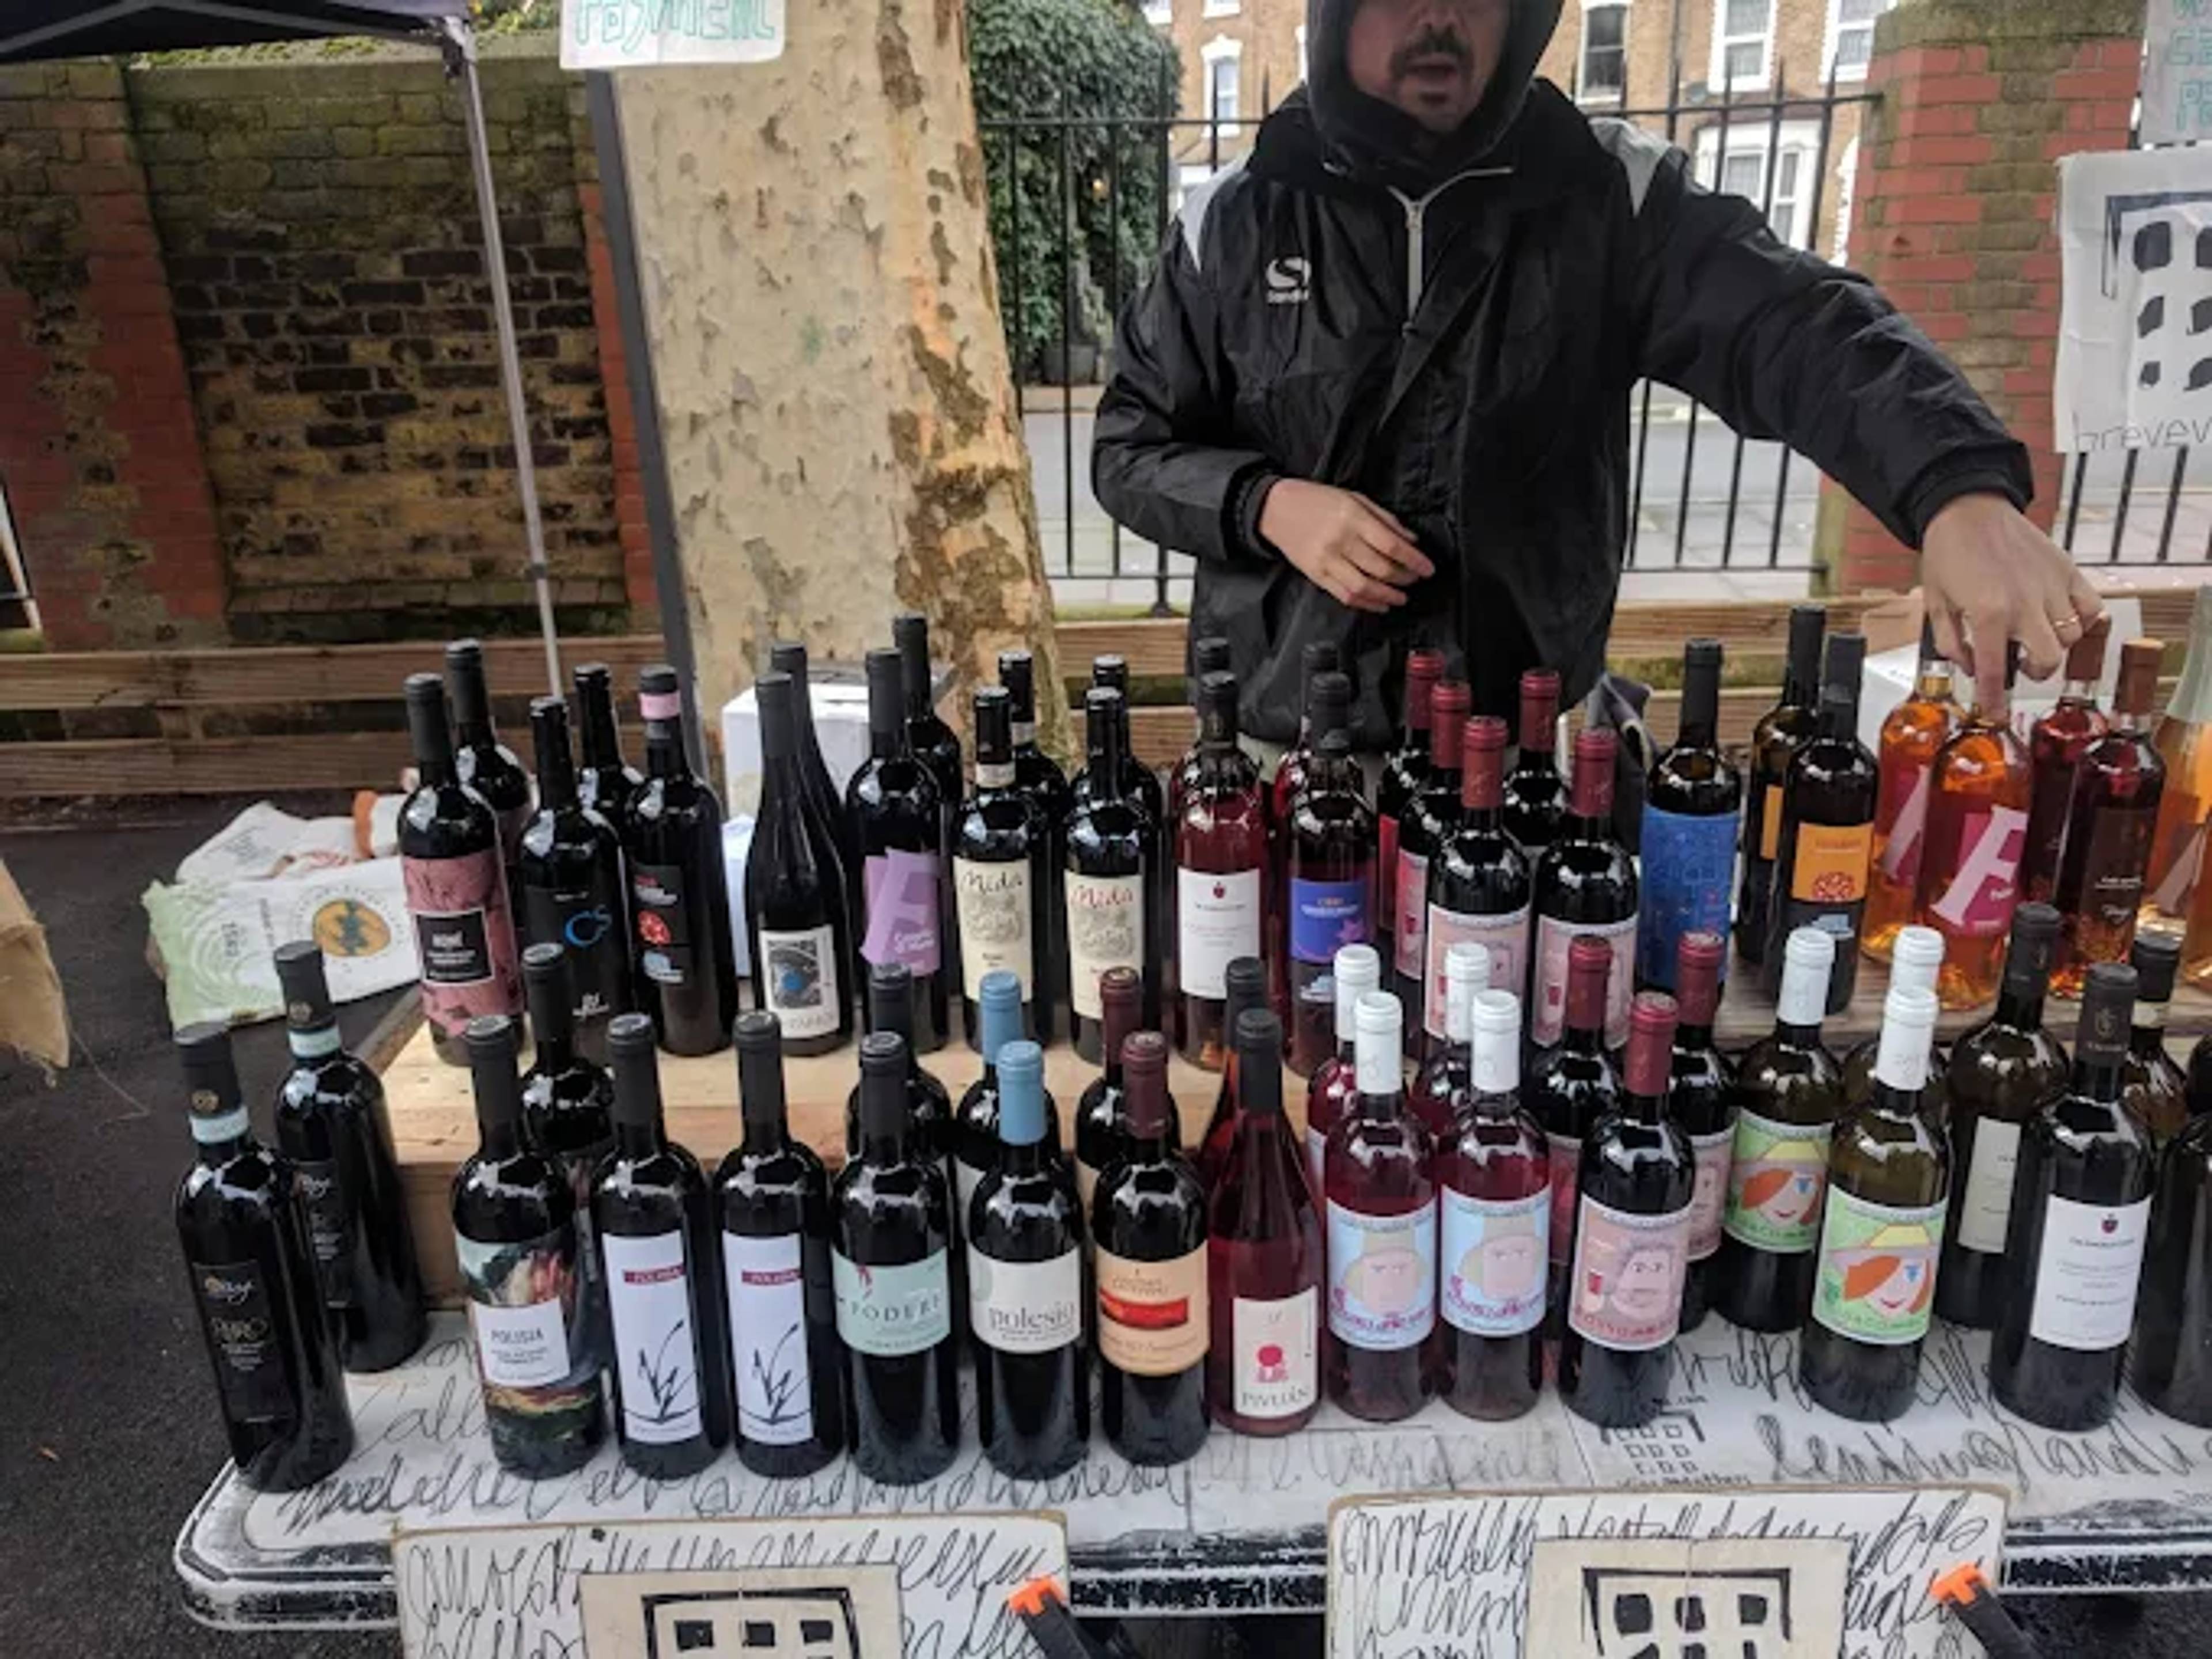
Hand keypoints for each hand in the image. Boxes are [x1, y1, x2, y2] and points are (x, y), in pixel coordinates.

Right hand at [1259, 479, 1434, 611]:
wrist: (1277, 509)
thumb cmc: (1319, 500)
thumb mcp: (1355, 498)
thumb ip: (1385, 519)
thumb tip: (1412, 540)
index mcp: (1353, 518)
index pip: (1391, 545)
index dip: (1414, 560)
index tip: (1428, 568)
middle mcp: (1340, 541)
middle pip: (1381, 569)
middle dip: (1405, 578)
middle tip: (1415, 579)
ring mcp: (1326, 561)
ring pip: (1364, 588)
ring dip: (1388, 596)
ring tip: (1401, 597)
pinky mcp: (1316, 576)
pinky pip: (1345, 596)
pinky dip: (1366, 604)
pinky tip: (1380, 604)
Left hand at [1921, 493, 2104, 714]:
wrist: (1967, 509)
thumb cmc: (1949, 553)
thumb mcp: (1935, 604)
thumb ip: (1950, 643)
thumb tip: (1969, 668)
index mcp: (1987, 614)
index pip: (1994, 671)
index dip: (1994, 699)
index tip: (1995, 712)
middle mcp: (2024, 603)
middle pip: (2048, 661)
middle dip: (2033, 673)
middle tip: (2019, 664)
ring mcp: (2050, 586)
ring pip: (2072, 637)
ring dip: (2054, 645)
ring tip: (2035, 635)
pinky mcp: (2068, 570)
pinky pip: (2091, 607)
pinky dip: (2082, 619)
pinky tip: (2061, 618)